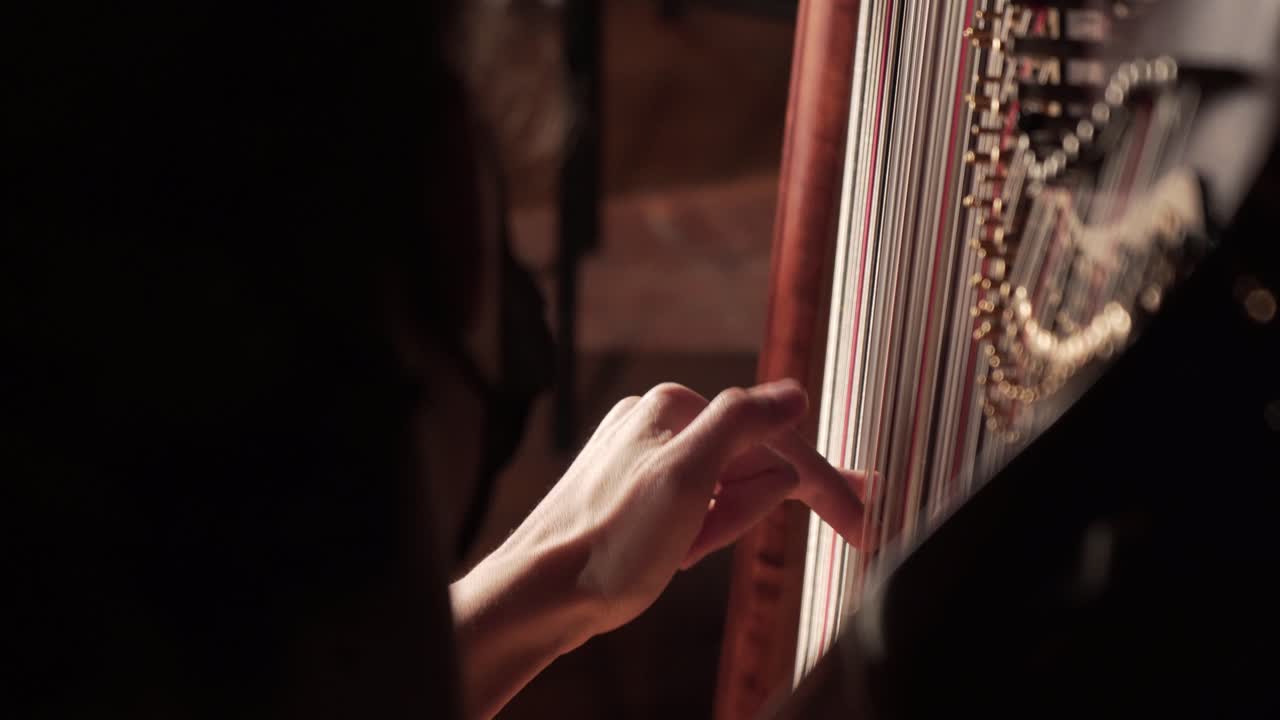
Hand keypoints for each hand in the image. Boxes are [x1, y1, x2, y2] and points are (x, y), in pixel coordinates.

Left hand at [450, 379, 867, 717]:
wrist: (538, 594)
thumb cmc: (610, 543)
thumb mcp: (688, 478)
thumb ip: (743, 423)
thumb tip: (795, 393)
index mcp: (674, 406)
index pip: (775, 438)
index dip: (824, 483)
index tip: (863, 524)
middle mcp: (657, 420)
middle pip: (748, 465)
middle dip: (745, 512)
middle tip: (701, 547)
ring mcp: (643, 455)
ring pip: (724, 490)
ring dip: (721, 527)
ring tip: (680, 553)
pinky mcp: (632, 492)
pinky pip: (695, 508)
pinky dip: (699, 534)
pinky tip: (672, 554)